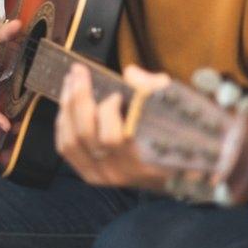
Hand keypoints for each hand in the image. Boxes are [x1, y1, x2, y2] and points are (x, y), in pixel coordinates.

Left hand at [55, 63, 169, 189]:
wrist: (184, 172)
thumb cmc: (181, 136)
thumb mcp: (179, 111)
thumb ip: (157, 91)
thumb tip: (131, 74)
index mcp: (146, 159)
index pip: (114, 137)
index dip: (108, 110)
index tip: (116, 92)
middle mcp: (122, 171)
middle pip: (86, 134)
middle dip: (79, 97)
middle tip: (79, 71)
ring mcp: (104, 176)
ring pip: (71, 141)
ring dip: (67, 107)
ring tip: (70, 82)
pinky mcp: (92, 175)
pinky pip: (66, 149)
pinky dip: (63, 124)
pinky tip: (66, 104)